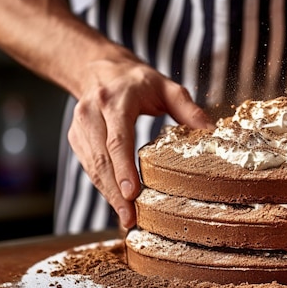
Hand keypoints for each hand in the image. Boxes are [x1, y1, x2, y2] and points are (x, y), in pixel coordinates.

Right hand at [67, 49, 213, 229]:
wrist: (100, 69)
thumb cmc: (138, 81)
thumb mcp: (167, 88)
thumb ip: (188, 109)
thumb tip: (211, 133)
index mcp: (116, 100)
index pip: (117, 138)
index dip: (124, 167)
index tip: (132, 193)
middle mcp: (92, 113)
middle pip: (102, 159)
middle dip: (115, 192)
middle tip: (130, 218)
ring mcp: (80, 126)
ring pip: (92, 167)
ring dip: (108, 194)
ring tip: (126, 217)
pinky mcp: (76, 137)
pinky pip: (89, 166)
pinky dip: (102, 186)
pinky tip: (117, 202)